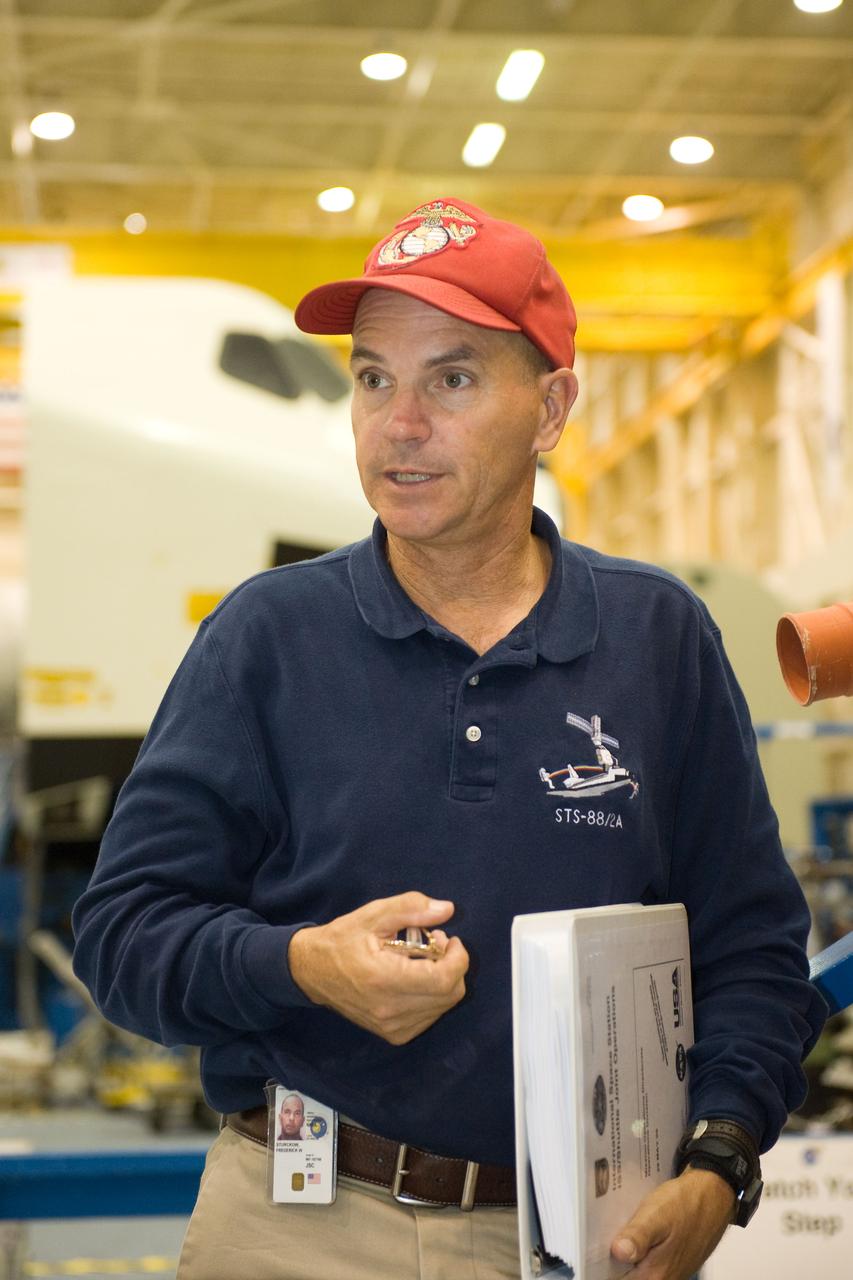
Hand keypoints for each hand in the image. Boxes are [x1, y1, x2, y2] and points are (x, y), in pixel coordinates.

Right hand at [288, 891, 468, 1044]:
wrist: (312, 972)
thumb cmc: (342, 939)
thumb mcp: (373, 915)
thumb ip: (411, 908)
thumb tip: (447, 909)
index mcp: (384, 979)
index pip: (444, 980)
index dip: (458, 957)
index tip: (450, 939)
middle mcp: (391, 1011)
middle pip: (450, 995)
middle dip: (453, 966)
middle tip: (436, 944)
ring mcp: (392, 1027)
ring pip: (443, 1006)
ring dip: (443, 980)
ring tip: (422, 959)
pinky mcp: (393, 1035)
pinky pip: (430, 1016)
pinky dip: (432, 996)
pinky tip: (415, 978)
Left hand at [610, 1167, 734, 1278]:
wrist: (715, 1195)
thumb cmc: (687, 1203)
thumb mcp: (657, 1215)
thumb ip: (638, 1236)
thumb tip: (618, 1252)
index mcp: (654, 1276)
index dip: (600, 1267)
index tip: (590, 1250)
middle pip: (624, 1276)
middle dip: (610, 1260)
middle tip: (600, 1235)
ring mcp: (668, 1273)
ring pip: (634, 1270)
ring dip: (623, 1254)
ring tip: (613, 1230)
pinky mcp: (671, 1263)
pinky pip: (645, 1263)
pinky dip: (635, 1250)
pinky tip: (630, 1231)